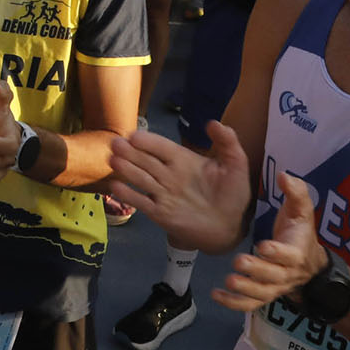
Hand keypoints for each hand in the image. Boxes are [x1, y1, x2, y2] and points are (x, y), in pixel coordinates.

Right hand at [109, 120, 252, 254]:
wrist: (231, 226)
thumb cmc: (233, 194)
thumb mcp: (236, 165)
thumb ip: (227, 143)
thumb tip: (213, 122)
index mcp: (182, 159)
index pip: (161, 146)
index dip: (148, 141)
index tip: (134, 136)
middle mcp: (168, 174)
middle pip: (144, 160)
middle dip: (129, 152)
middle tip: (115, 144)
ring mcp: (162, 194)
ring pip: (140, 178)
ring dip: (126, 170)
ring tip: (113, 161)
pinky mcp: (160, 214)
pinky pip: (141, 202)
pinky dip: (128, 195)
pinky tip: (116, 187)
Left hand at [214, 170, 330, 312]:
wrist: (310, 265)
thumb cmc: (300, 232)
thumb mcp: (302, 210)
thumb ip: (296, 192)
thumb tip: (283, 176)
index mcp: (297, 251)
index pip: (289, 254)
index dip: (277, 252)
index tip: (263, 246)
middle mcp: (286, 273)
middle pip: (273, 276)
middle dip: (257, 271)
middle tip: (238, 262)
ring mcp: (275, 287)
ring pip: (262, 294)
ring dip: (245, 290)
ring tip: (228, 281)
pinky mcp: (264, 295)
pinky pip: (250, 304)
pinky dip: (233, 303)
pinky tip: (216, 295)